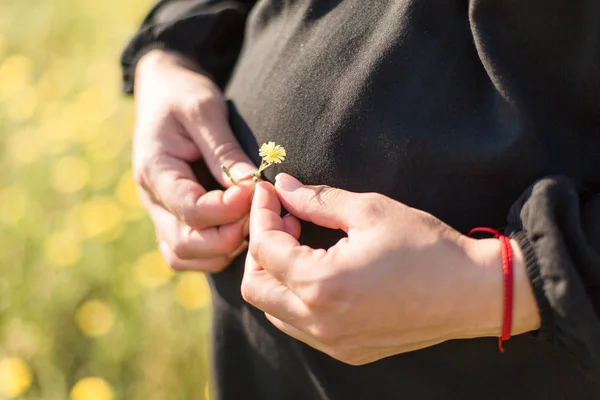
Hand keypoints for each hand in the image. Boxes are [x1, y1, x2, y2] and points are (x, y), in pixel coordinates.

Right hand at [133, 50, 256, 271]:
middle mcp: (151, 198)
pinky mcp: (171, 216)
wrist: (163, 89)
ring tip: (252, 221)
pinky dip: (214, 251)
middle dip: (229, 236)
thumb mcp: (205, 109)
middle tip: (260, 214)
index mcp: (154, 169)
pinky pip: (187, 252)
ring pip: (184, 256)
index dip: (229, 209)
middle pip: (185, 244)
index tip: (258, 191)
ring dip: (223, 249)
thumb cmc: (183, 94)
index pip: (190, 209)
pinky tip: (239, 228)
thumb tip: (252, 187)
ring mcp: (159, 211)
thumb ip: (226, 151)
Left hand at [242, 174, 540, 364]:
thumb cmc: (427, 247)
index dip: (261, 215)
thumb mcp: (371, 211)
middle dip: (259, 248)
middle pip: (255, 288)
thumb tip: (285, 186)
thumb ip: (317, 200)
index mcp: (323, 285)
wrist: (474, 292)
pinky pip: (300, 326)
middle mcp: (320, 322)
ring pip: (274, 310)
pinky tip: (318, 271)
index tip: (269, 193)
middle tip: (284, 219)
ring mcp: (333, 342)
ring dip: (275, 274)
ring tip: (302, 243)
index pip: (264, 249)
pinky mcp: (348, 351)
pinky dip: (294, 297)